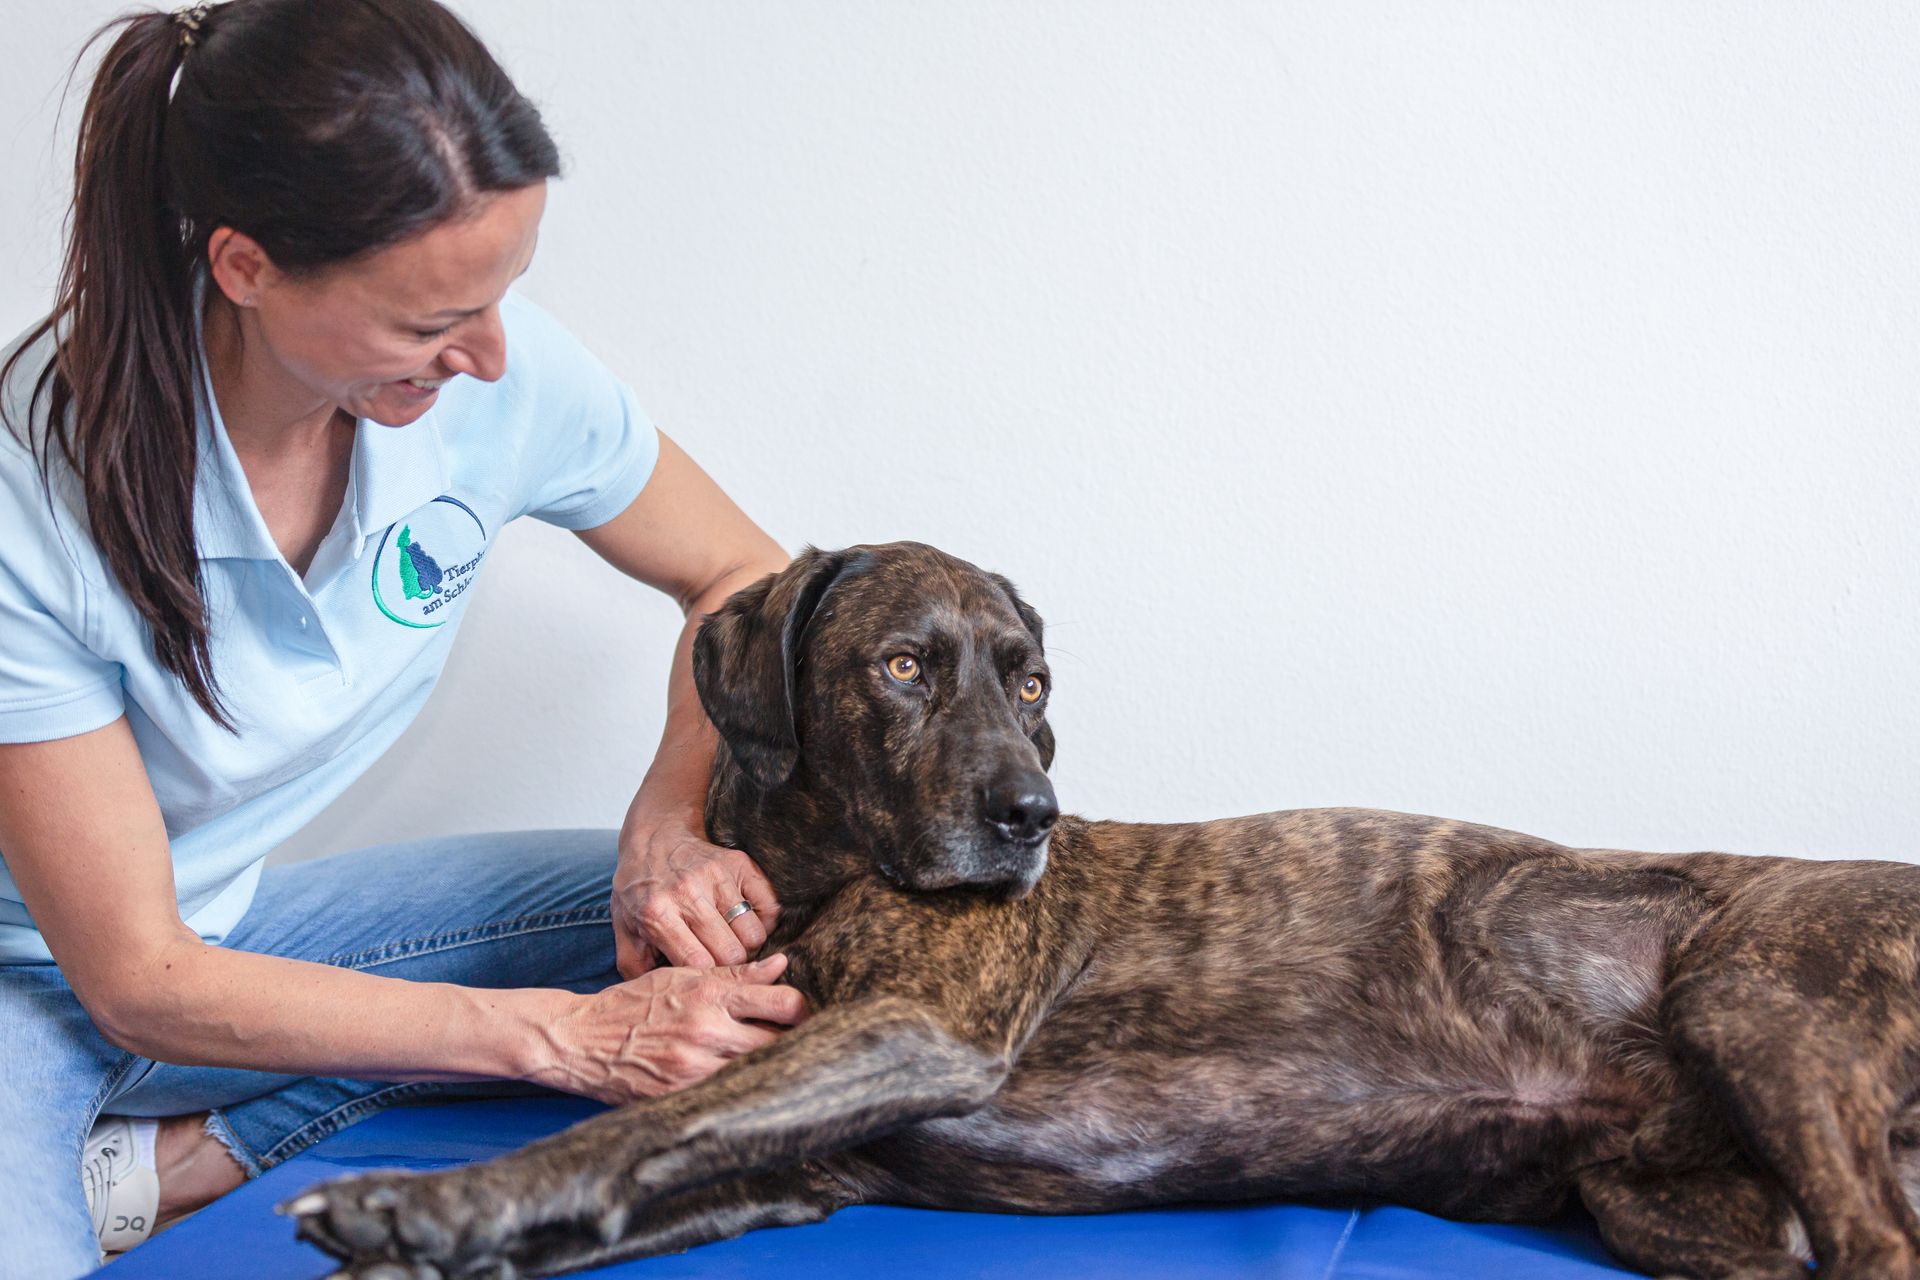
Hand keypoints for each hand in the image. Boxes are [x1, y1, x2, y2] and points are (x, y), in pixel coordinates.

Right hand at [534, 954, 808, 1105]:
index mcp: (710, 996)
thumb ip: (734, 975)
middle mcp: (706, 1032)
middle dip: (792, 1044)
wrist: (579, 1038)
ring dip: (767, 1071)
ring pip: (755, 1074)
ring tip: (774, 1069)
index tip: (802, 1015)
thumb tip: (782, 965)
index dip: (803, 1010)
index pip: (783, 1003)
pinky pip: (725, 1098)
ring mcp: (692, 1069)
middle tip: (798, 1045)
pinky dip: (737, 1093)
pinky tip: (741, 1089)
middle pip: (779, 1044)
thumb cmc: (634, 1003)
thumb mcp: (681, 977)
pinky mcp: (677, 1098)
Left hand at [613, 817, 779, 976]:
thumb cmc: (640, 890)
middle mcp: (688, 893)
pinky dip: (763, 923)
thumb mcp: (623, 928)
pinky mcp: (740, 865)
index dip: (707, 978)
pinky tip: (744, 923)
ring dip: (747, 946)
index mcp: (656, 913)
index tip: (706, 981)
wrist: (655, 837)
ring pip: (754, 934)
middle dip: (730, 968)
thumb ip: (634, 967)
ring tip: (731, 942)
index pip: (698, 962)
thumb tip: (660, 997)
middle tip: (721, 965)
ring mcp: (717, 876)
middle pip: (731, 953)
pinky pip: (771, 907)